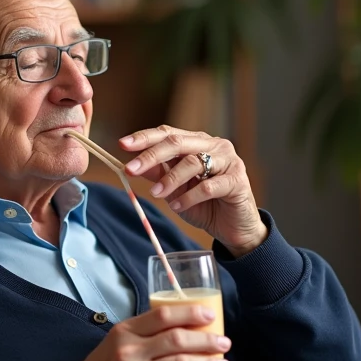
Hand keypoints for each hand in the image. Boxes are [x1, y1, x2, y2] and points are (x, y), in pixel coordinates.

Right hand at [54, 305, 231, 360]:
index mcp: (125, 331)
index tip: (209, 314)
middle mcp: (129, 350)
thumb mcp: (114, 343)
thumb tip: (180, 328)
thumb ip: (141, 335)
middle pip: (177, 339)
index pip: (162, 315)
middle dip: (206, 340)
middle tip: (224, 343)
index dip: (189, 312)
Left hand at [120, 126, 267, 256]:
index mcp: (197, 142)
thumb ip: (159, 174)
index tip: (122, 145)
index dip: (144, 138)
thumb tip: (133, 164)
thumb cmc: (204, 206)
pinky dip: (189, 197)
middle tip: (131, 169)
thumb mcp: (175, 190)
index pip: (168, 133)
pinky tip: (178, 206)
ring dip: (169, 180)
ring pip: (192, 163)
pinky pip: (208, 186)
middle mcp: (214, 146)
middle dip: (151, 155)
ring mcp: (228, 161)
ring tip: (156, 194)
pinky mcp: (237, 180)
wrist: (233, 228)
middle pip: (178, 142)